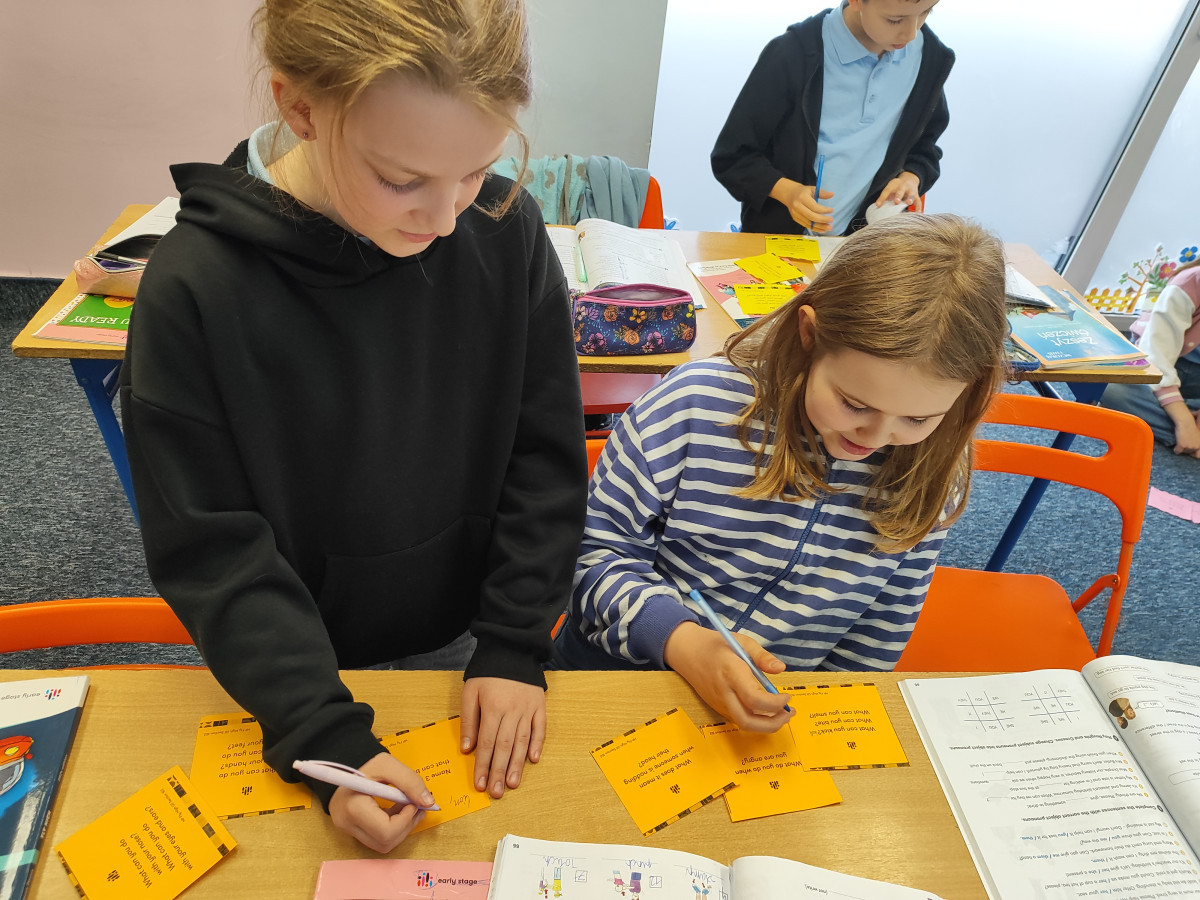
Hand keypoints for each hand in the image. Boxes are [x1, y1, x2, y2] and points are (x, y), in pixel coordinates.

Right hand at [327, 751, 432, 852]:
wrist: (346, 763)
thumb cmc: (365, 762)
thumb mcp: (388, 765)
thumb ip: (410, 782)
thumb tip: (428, 802)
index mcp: (354, 808)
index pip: (386, 832)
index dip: (406, 820)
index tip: (414, 803)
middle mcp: (347, 824)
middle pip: (385, 842)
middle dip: (407, 825)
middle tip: (417, 806)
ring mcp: (348, 829)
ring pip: (383, 844)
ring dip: (401, 828)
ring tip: (408, 807)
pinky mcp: (352, 830)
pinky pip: (377, 838)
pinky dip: (393, 828)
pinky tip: (397, 810)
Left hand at [461, 677, 545, 798]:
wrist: (512, 650)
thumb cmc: (488, 673)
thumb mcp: (470, 692)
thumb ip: (469, 720)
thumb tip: (467, 749)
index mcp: (493, 708)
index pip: (486, 743)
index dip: (483, 765)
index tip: (480, 784)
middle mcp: (512, 711)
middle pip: (504, 747)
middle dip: (498, 771)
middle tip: (495, 793)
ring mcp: (528, 709)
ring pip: (522, 741)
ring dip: (517, 764)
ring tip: (512, 784)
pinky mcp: (540, 706)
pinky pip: (540, 728)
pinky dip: (537, 744)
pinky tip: (533, 760)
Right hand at [663, 621, 793, 732]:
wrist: (686, 651)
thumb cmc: (716, 644)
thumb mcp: (741, 641)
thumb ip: (762, 656)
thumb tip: (781, 669)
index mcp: (730, 673)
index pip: (754, 699)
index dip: (775, 703)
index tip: (787, 697)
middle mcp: (723, 692)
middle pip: (747, 721)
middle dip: (772, 724)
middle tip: (789, 714)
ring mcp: (719, 702)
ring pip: (744, 724)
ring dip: (765, 724)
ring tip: (782, 713)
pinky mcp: (717, 707)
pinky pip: (738, 719)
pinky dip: (755, 720)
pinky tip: (766, 710)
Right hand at [769, 177, 833, 232]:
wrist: (790, 195)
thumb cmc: (803, 192)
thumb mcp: (812, 189)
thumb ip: (822, 193)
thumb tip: (831, 194)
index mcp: (802, 198)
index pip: (814, 207)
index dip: (823, 210)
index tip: (831, 210)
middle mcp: (798, 207)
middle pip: (811, 216)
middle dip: (822, 220)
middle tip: (831, 220)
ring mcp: (796, 214)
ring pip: (809, 223)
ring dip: (820, 226)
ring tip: (829, 227)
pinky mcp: (796, 219)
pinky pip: (806, 225)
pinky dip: (815, 228)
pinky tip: (823, 229)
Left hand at [876, 172, 920, 208]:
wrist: (909, 179)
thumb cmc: (896, 188)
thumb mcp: (889, 189)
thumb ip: (885, 198)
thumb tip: (877, 209)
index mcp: (893, 185)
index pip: (886, 191)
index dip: (882, 198)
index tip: (878, 205)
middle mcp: (902, 187)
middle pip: (900, 191)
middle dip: (898, 196)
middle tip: (896, 201)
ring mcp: (910, 190)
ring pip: (911, 194)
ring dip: (910, 198)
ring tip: (909, 203)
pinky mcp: (916, 195)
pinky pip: (918, 201)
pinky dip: (919, 207)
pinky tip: (918, 213)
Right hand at [1172, 417, 1199, 456]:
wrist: (1186, 422)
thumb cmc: (1191, 427)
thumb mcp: (1198, 435)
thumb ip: (1196, 442)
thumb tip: (1193, 447)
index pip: (1198, 455)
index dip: (1193, 454)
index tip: (1190, 451)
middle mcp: (1196, 446)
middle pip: (1189, 452)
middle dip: (1185, 449)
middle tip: (1183, 443)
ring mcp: (1189, 446)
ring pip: (1183, 452)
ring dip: (1181, 448)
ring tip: (1180, 442)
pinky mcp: (1182, 445)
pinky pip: (1177, 451)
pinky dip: (1175, 450)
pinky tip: (1175, 446)